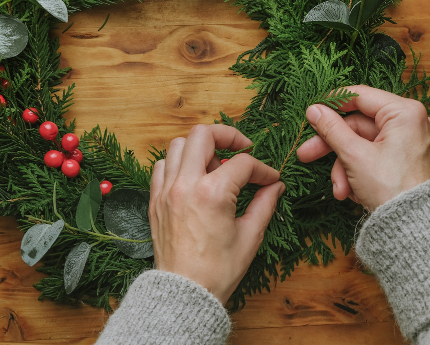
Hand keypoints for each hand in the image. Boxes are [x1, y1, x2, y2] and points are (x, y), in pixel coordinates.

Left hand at [149, 124, 284, 304]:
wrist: (183, 294)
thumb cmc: (217, 271)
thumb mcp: (249, 237)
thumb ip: (264, 205)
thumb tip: (275, 187)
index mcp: (212, 193)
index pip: (243, 163)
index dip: (263, 170)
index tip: (270, 180)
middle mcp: (185, 185)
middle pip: (203, 134)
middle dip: (227, 136)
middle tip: (242, 148)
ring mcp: (166, 191)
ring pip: (178, 145)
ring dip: (200, 148)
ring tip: (216, 165)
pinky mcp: (155, 200)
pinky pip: (162, 166)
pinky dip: (178, 163)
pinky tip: (193, 177)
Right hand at [297, 85, 429, 209]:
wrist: (416, 229)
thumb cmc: (392, 189)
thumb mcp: (354, 155)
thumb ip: (332, 129)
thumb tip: (314, 110)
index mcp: (405, 113)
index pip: (360, 96)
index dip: (332, 103)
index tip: (311, 112)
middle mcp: (411, 123)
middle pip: (359, 126)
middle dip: (333, 148)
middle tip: (306, 154)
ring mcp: (410, 142)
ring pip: (363, 145)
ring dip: (345, 167)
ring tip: (340, 190)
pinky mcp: (406, 160)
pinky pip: (374, 157)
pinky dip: (359, 172)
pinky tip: (352, 192)